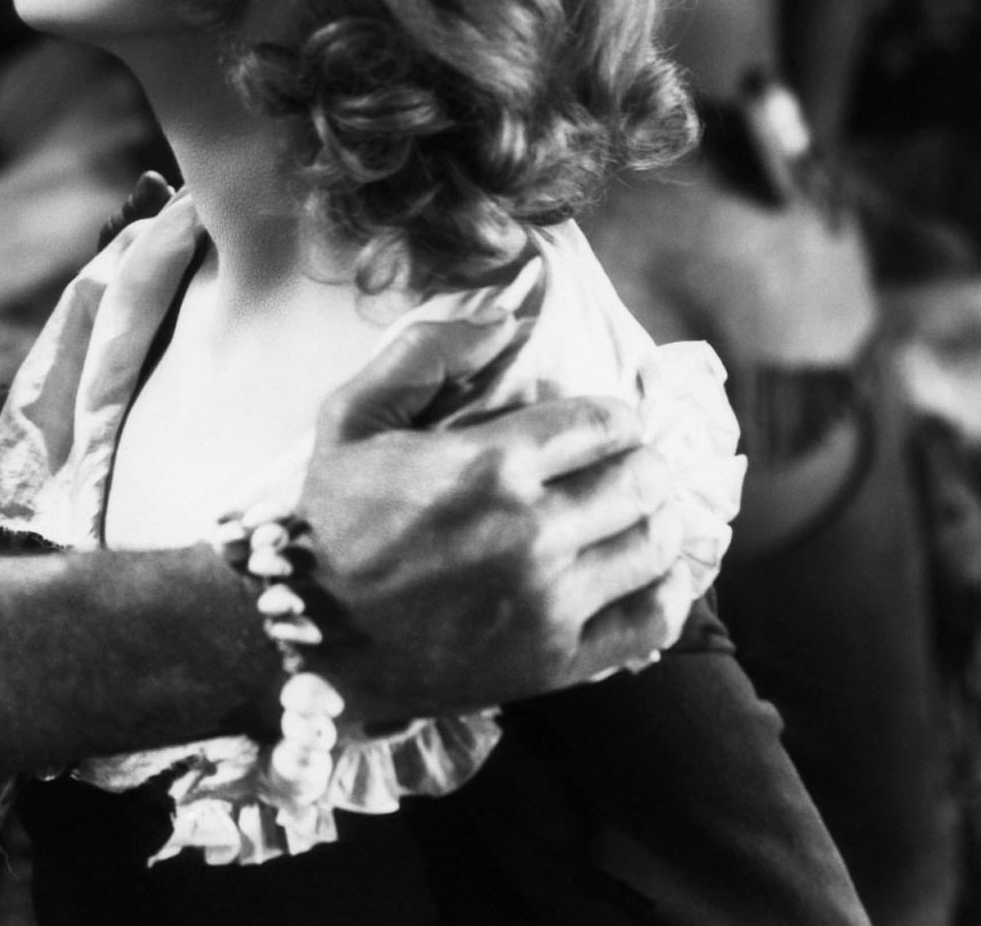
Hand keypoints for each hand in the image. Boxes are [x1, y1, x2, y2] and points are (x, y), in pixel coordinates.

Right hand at [289, 316, 677, 724]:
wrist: (313, 639)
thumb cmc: (332, 521)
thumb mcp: (351, 417)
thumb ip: (424, 353)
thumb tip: (503, 320)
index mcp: (491, 463)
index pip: (606, 422)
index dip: (614, 416)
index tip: (604, 425)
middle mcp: (533, 531)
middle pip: (644, 480)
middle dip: (641, 464)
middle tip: (625, 467)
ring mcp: (550, 601)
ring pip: (656, 545)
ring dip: (657, 521)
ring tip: (640, 515)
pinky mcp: (557, 660)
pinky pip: (651, 620)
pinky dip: (667, 591)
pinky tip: (651, 574)